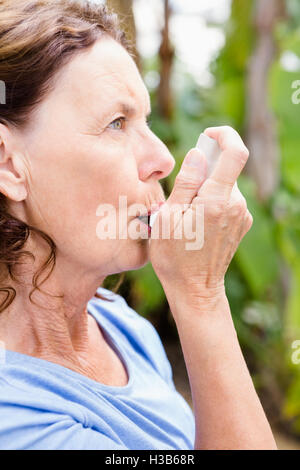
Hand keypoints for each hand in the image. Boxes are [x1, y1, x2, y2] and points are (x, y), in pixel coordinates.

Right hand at [149, 126, 252, 296]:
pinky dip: (211, 201)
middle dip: (202, 171)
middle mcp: (236, 205)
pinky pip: (226, 199)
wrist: (195, 290)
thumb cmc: (174, 256)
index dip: (223, 135)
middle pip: (224, 169)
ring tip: (185, 216)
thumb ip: (186, 181)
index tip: (207, 135)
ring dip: (204, 189)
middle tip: (179, 196)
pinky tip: (196, 223)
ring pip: (224, 185)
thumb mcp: (168, 217)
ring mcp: (242, 215)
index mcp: (217, 200)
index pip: (235, 152)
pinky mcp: (241, 223)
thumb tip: (199, 152)